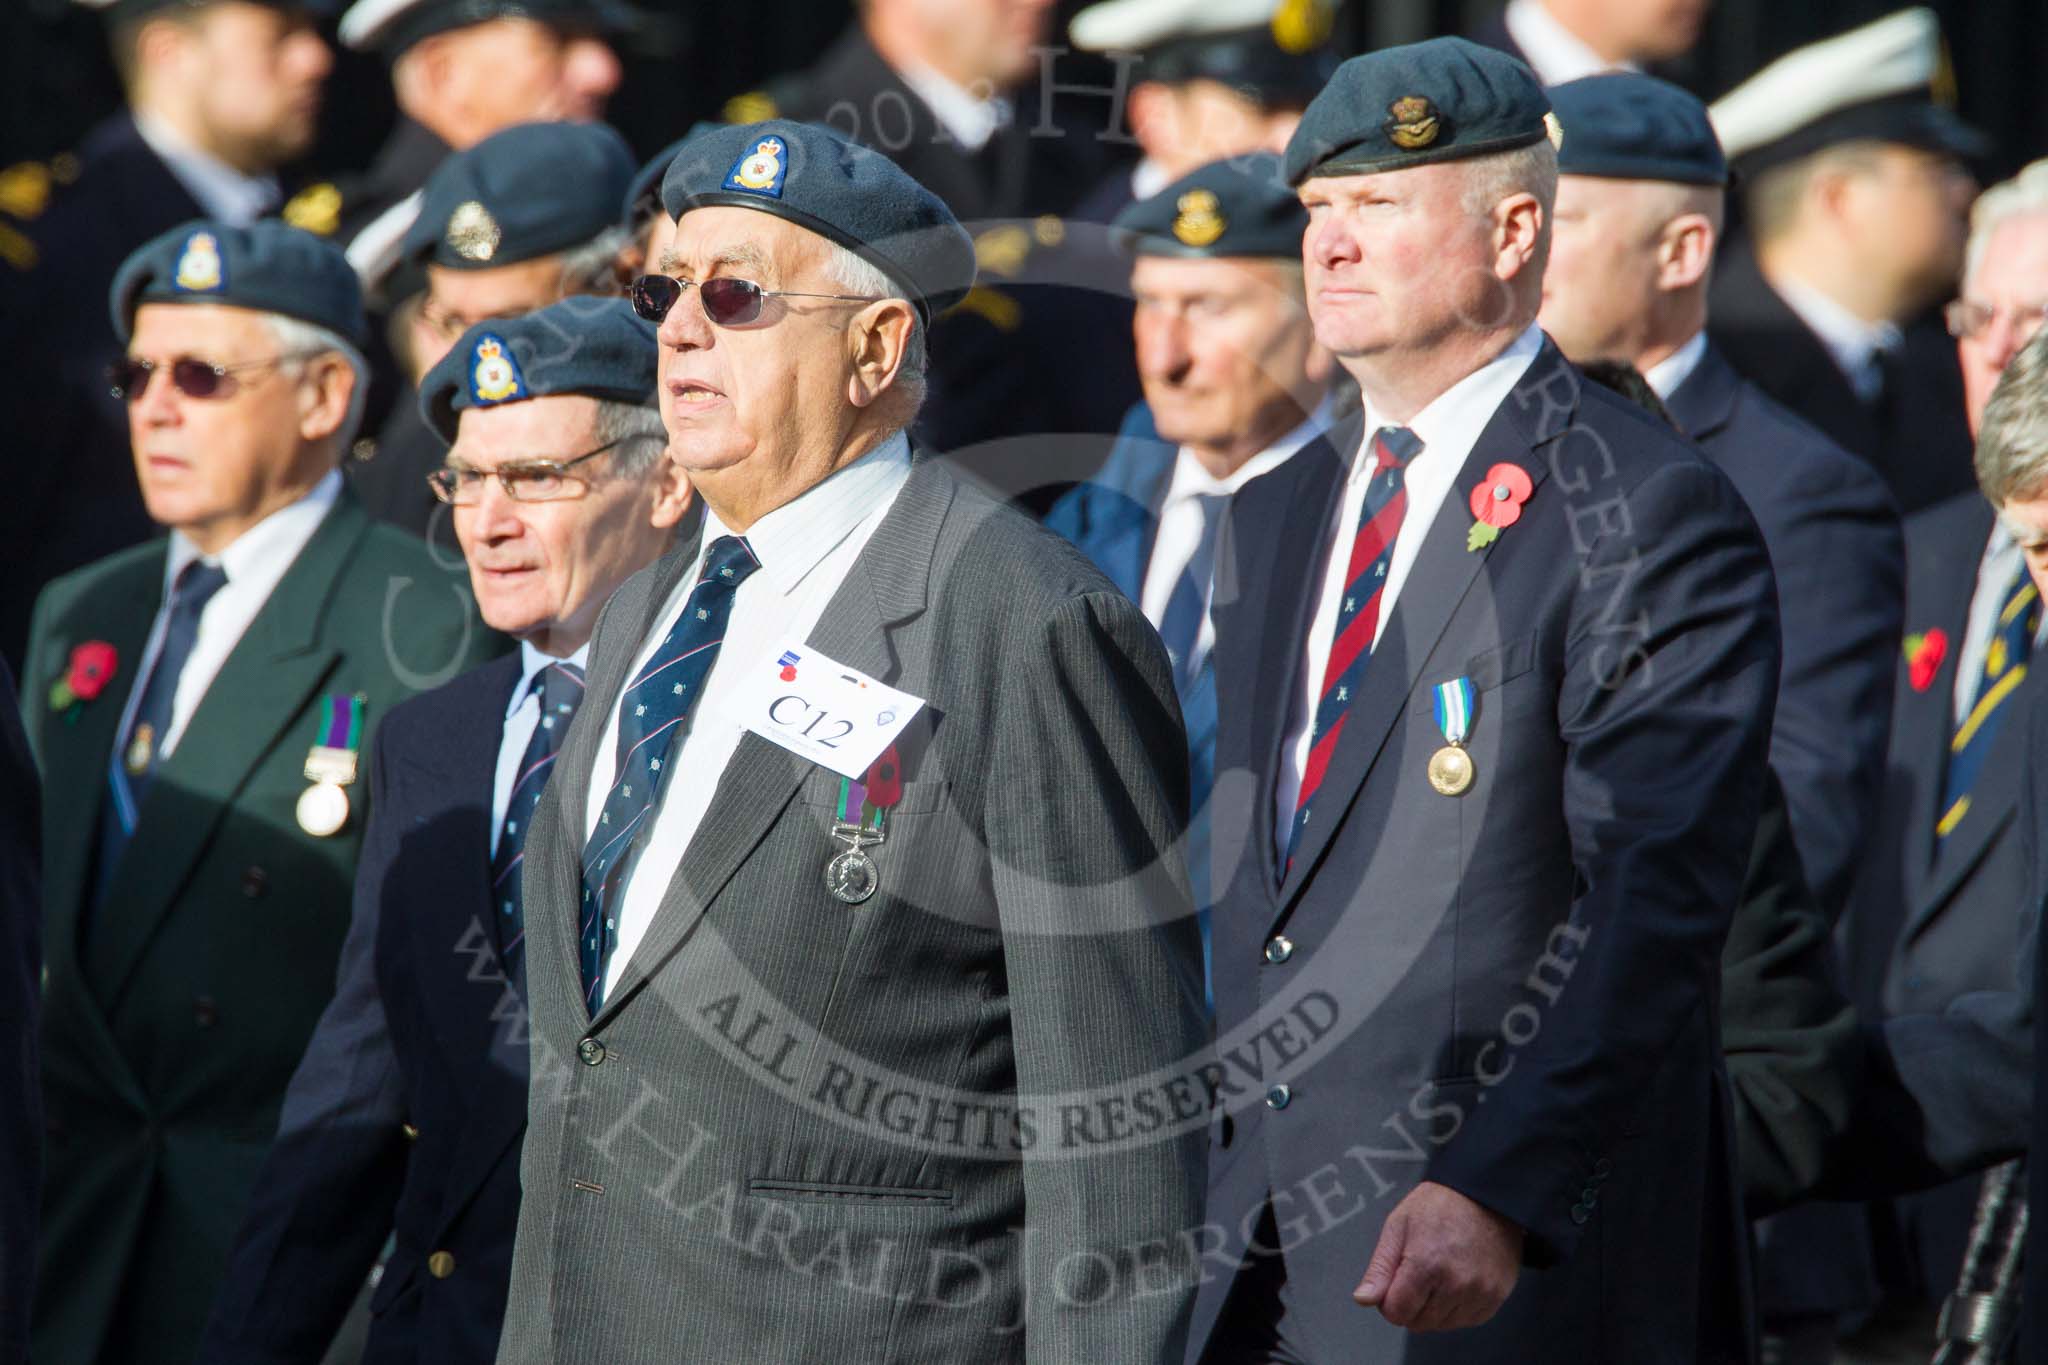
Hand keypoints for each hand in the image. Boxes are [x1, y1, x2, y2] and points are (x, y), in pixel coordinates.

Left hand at [1352, 1181, 1523, 1330]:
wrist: (1485, 1195)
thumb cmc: (1440, 1205)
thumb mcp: (1398, 1226)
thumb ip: (1380, 1268)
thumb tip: (1364, 1299)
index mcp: (1426, 1265)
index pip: (1397, 1313)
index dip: (1389, 1300)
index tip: (1396, 1280)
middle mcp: (1456, 1284)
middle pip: (1419, 1323)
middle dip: (1411, 1304)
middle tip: (1419, 1271)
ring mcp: (1480, 1292)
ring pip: (1443, 1325)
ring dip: (1435, 1308)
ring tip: (1440, 1272)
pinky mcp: (1496, 1296)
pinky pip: (1468, 1320)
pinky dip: (1458, 1308)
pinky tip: (1457, 1280)